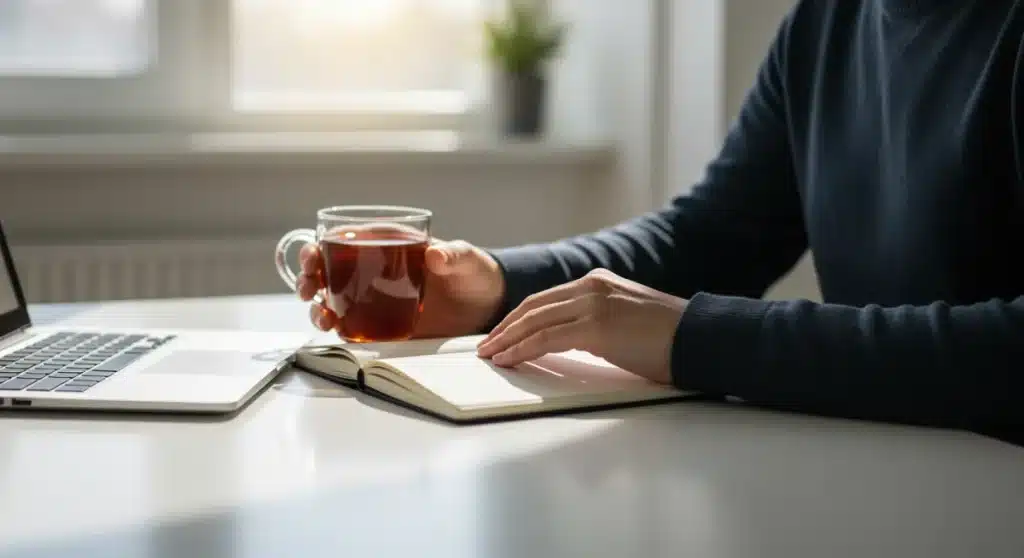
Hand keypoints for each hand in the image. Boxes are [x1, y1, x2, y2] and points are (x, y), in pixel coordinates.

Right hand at [297, 239, 505, 338]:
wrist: (487, 304)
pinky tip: (336, 332)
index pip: (343, 240)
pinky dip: (339, 329)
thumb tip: (436, 255)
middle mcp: (374, 269)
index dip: (318, 246)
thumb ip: (453, 255)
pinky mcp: (385, 323)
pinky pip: (354, 326)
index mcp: (387, 243)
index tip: (311, 257)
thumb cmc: (474, 271)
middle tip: (308, 288)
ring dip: (318, 308)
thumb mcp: (466, 258)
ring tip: (321, 318)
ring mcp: (377, 298)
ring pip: (333, 300)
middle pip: (328, 270)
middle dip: (308, 278)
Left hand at [475, 269, 686, 383]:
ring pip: (535, 320)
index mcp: (598, 282)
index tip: (501, 334)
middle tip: (486, 346)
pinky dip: (523, 349)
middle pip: (533, 306)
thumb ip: (596, 322)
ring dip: (508, 339)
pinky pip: (547, 337)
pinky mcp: (596, 325)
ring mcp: (593, 303)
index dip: (519, 318)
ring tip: (490, 356)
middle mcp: (592, 285)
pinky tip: (510, 359)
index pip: (546, 299)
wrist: (700, 338)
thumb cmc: (669, 339)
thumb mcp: (625, 320)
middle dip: (505, 328)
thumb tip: (569, 340)